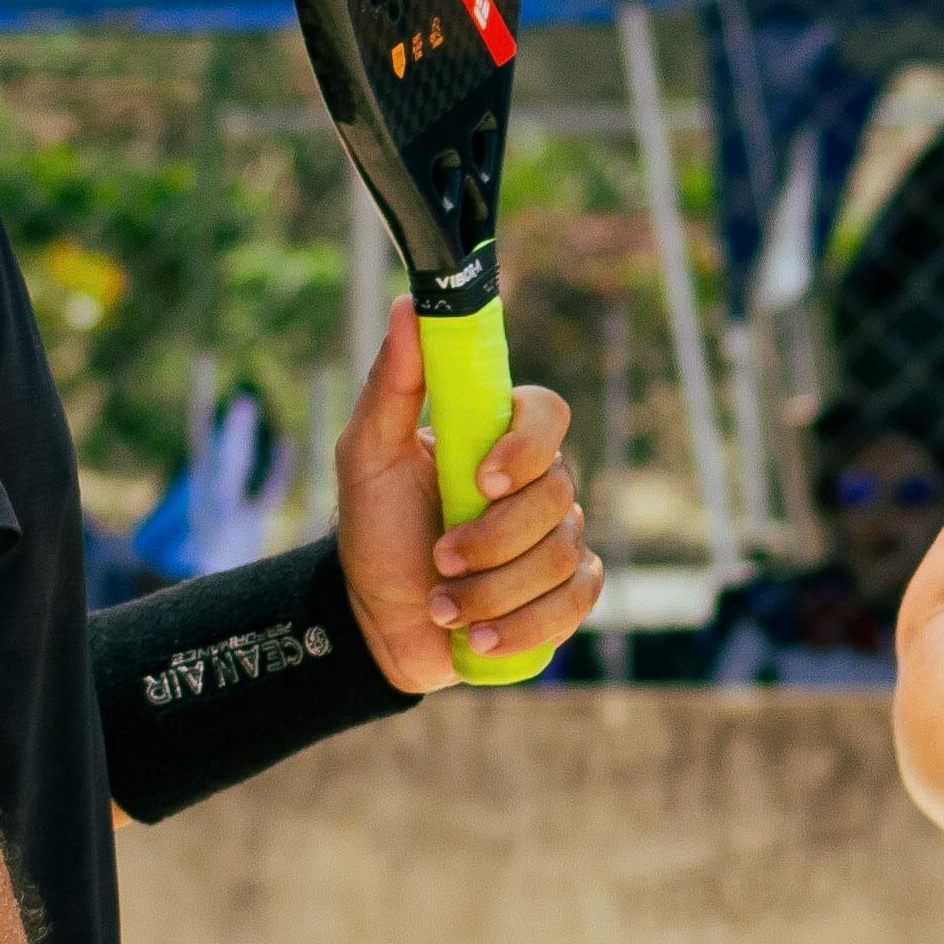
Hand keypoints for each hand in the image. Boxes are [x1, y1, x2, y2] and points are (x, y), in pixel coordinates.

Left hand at [333, 300, 597, 691]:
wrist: (372, 620)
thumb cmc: (372, 530)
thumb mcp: (366, 456)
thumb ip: (390, 384)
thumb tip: (409, 307)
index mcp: (497, 438)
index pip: (549, 414)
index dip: (527, 447)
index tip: (481, 480)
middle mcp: (537, 483)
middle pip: (559, 496)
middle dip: (492, 540)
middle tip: (437, 559)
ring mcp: (556, 540)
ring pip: (562, 557)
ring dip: (493, 591)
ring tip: (443, 606)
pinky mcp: (563, 595)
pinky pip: (577, 601)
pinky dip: (525, 626)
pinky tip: (479, 637)